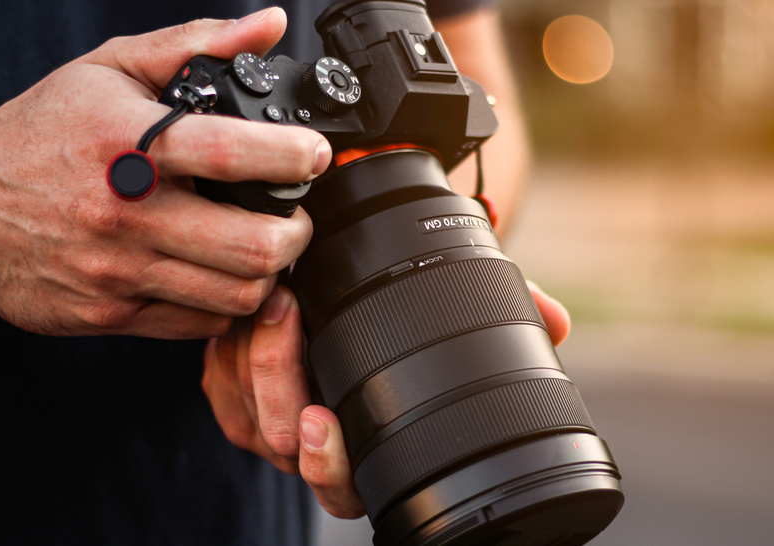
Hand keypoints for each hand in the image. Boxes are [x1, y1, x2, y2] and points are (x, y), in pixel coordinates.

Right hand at [0, 8, 330, 337]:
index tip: (313, 156)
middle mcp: (126, 213)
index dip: (296, 157)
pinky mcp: (111, 313)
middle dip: (296, 234)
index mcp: (130, 144)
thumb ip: (195, 45)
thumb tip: (267, 26)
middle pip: (254, 246)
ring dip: (267, 273)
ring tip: (260, 246)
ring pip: (235, 295)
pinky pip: (198, 324)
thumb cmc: (42, 134)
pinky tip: (219, 276)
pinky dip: (224, 304)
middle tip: (293, 217)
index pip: (236, 155)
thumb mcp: (111, 69)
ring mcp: (118, 271)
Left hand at [203, 282, 571, 518]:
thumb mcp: (450, 306)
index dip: (331, 462)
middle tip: (287, 315)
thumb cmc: (404, 314)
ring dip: (253, 356)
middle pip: (283, 446)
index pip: (346, 485)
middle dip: (278, 382)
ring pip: (246, 414)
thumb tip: (555, 320)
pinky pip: (218, 383)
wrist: (346, 289)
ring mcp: (270, 419)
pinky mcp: (231, 387)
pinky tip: (250, 308)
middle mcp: (318, 445)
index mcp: (370, 448)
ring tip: (274, 297)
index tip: (322, 419)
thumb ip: (499, 307)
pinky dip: (229, 348)